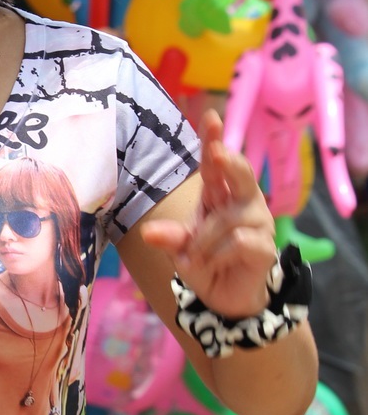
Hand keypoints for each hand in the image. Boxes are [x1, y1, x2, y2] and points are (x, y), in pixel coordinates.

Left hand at [140, 111, 275, 318]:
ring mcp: (258, 222)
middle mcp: (242, 202)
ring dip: (203, 241)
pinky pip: (238, 242)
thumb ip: (169, 238)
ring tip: (195, 257)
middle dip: (229, 161)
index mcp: (219, 194)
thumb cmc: (204, 262)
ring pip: (228, 219)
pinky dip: (217, 255)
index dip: (214, 139)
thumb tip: (149, 233)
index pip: (215, 163)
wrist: (225, 297)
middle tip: (217, 153)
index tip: (211, 117)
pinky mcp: (266, 246)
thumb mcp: (180, 249)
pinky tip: (213, 264)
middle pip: (241, 173)